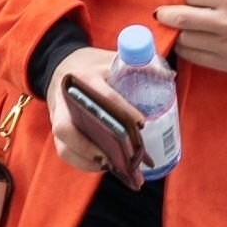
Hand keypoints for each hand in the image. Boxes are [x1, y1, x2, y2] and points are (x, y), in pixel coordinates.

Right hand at [46, 47, 139, 175]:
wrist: (62, 66)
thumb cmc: (94, 66)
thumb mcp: (113, 59)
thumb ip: (138, 65)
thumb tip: (169, 76)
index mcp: (84, 78)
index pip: (103, 98)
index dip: (123, 112)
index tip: (141, 124)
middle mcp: (64, 100)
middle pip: (68, 129)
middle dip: (93, 147)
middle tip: (123, 158)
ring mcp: (58, 117)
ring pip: (65, 145)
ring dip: (89, 161)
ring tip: (117, 168)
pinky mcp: (58, 131)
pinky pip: (66, 152)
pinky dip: (84, 163)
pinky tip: (106, 166)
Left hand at [154, 0, 226, 71]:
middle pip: (182, 19)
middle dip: (165, 15)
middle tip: (160, 14)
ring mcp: (225, 47)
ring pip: (184, 40)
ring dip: (175, 33)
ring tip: (175, 28)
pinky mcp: (223, 63)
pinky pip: (192, 56)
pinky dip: (185, 48)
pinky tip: (187, 41)